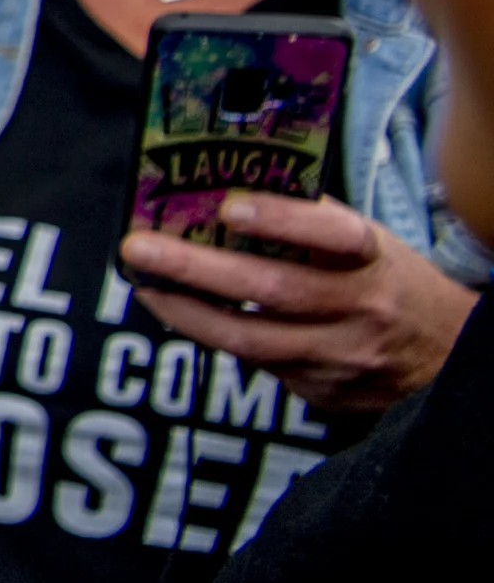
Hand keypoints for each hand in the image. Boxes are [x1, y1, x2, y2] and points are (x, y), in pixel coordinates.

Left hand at [122, 194, 477, 413]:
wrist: (444, 355)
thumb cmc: (385, 280)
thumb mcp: (365, 242)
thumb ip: (307, 220)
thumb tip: (223, 190)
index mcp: (374, 259)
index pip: (334, 235)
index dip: (281, 220)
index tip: (227, 208)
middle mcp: (363, 310)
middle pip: (274, 291)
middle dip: (197, 269)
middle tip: (139, 248)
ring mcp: (344, 358)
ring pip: (253, 340)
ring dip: (187, 313)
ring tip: (145, 285)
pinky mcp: (325, 392)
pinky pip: (258, 364)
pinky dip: (214, 337)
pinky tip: (183, 314)